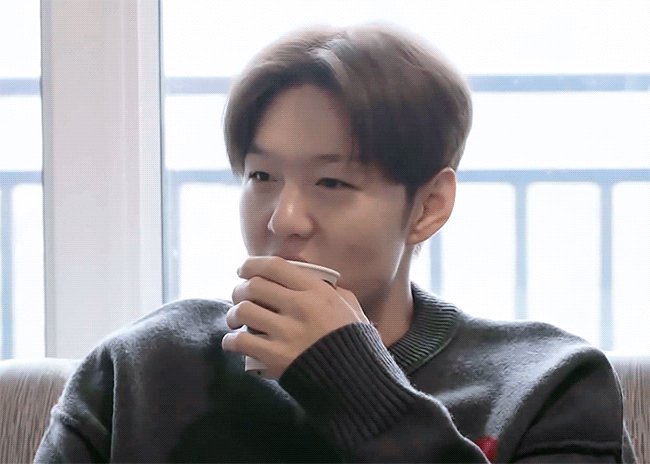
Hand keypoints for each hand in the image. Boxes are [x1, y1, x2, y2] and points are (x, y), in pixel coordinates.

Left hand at [221, 256, 368, 378]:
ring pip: (243, 310)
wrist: (358, 382)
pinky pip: (240, 341)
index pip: (275, 266)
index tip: (243, 269)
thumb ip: (332, 291)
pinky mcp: (276, 357)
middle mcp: (300, 307)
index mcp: (317, 291)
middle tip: (239, 296)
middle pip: (253, 285)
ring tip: (234, 320)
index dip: (252, 264)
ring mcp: (287, 332)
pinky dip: (231, 341)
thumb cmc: (355, 343)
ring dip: (233, 314)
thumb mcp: (351, 308)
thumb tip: (313, 279)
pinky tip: (233, 342)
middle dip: (239, 289)